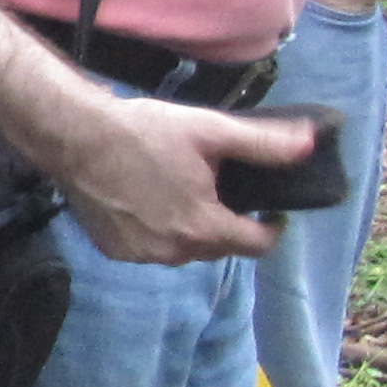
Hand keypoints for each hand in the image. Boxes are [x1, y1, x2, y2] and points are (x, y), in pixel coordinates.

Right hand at [48, 95, 300, 265]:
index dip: (271, 228)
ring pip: (185, 250)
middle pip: (220, 248)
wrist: (75, 138)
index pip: (258, 245)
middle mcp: (175, 252)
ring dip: (192, 231)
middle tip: (220, 192)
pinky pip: (152, 249)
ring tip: (182, 196)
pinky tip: (147, 204)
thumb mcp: (210, 131)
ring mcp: (142, 255)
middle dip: (228, 225)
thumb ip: (264, 144)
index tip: (270, 210)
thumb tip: (311, 144)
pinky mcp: (115, 251)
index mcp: (205, 227)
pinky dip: (158, 233)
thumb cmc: (144, 132)